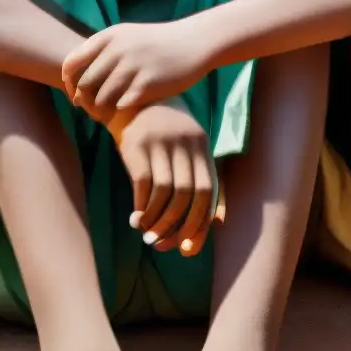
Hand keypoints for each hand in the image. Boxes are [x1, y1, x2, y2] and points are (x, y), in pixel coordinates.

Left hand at [62, 18, 219, 123]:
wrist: (194, 42)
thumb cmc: (157, 42)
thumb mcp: (126, 35)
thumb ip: (101, 50)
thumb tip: (73, 73)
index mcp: (108, 37)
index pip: (72, 64)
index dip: (69, 82)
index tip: (75, 92)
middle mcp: (117, 50)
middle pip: (84, 84)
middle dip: (83, 101)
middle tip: (89, 109)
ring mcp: (132, 67)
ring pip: (101, 99)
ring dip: (100, 111)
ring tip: (105, 115)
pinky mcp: (148, 84)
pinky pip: (122, 105)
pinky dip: (119, 112)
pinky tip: (124, 114)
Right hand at [110, 103, 215, 255]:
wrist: (134, 102)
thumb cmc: (165, 137)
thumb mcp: (188, 151)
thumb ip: (201, 181)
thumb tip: (216, 223)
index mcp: (201, 146)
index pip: (207, 191)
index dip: (199, 222)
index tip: (186, 248)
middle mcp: (184, 143)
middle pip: (187, 194)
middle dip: (174, 225)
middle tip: (160, 244)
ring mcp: (160, 142)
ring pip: (164, 191)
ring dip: (156, 219)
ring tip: (147, 234)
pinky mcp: (137, 144)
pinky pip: (143, 183)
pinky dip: (141, 206)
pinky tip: (136, 217)